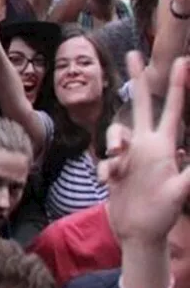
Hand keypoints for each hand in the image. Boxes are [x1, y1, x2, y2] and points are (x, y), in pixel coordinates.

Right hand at [100, 54, 189, 244]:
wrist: (138, 233)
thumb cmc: (162, 214)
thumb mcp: (180, 191)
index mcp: (164, 145)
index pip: (172, 110)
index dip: (177, 86)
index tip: (182, 61)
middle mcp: (146, 145)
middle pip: (139, 105)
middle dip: (136, 79)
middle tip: (132, 54)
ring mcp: (130, 155)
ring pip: (115, 133)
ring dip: (113, 145)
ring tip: (117, 169)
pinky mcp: (116, 167)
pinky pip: (105, 159)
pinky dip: (105, 170)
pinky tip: (110, 183)